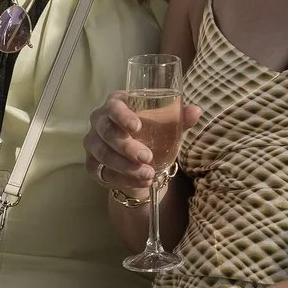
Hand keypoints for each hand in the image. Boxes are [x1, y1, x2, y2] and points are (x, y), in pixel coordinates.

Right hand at [85, 89, 200, 202]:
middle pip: (107, 131)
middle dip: (126, 146)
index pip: (114, 105)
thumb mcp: (168, 124)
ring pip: (103, 154)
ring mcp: (93, 143)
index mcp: (116, 104)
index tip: (137, 127)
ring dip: (126, 166)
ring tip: (148, 174)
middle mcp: (100, 121)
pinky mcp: (92, 164)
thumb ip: (180, 117)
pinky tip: (141, 182)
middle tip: (147, 157)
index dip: (123, 115)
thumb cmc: (153, 132)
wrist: (142, 160)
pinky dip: (123, 179)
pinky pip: (103, 172)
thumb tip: (196, 111)